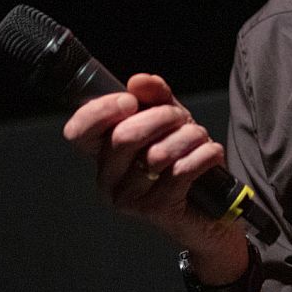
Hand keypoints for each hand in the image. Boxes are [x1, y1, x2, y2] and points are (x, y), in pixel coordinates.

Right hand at [62, 73, 247, 280]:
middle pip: (124, 136)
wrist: (212, 210)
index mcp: (104, 155)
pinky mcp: (155, 210)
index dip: (102, 110)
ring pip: (157, 154)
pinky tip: (211, 155)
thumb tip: (138, 81)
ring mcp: (129, 198)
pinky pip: (181, 171)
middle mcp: (108, 179)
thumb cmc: (186, 162)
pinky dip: (204, 155)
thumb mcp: (172, 123)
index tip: (131, 101)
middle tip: (183, 119)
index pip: (79, 131)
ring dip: (190, 137)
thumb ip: (155, 99)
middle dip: (163, 117)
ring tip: (201, 139)